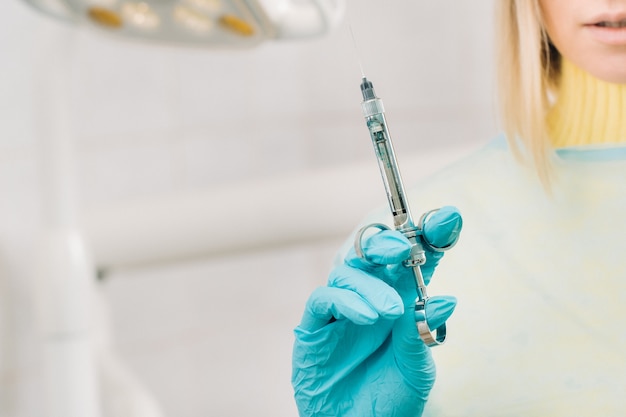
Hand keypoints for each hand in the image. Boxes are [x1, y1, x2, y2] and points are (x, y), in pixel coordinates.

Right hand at [292, 206, 461, 416]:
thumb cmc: (391, 399)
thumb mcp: (416, 367)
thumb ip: (421, 331)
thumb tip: (445, 300)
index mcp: (399, 302)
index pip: (413, 261)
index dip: (429, 236)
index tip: (448, 220)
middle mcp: (369, 299)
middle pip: (372, 253)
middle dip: (390, 243)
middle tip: (406, 248)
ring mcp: (340, 311)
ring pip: (347, 271)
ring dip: (369, 283)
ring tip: (390, 311)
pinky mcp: (314, 328)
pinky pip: (323, 299)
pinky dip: (344, 301)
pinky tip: (366, 317)